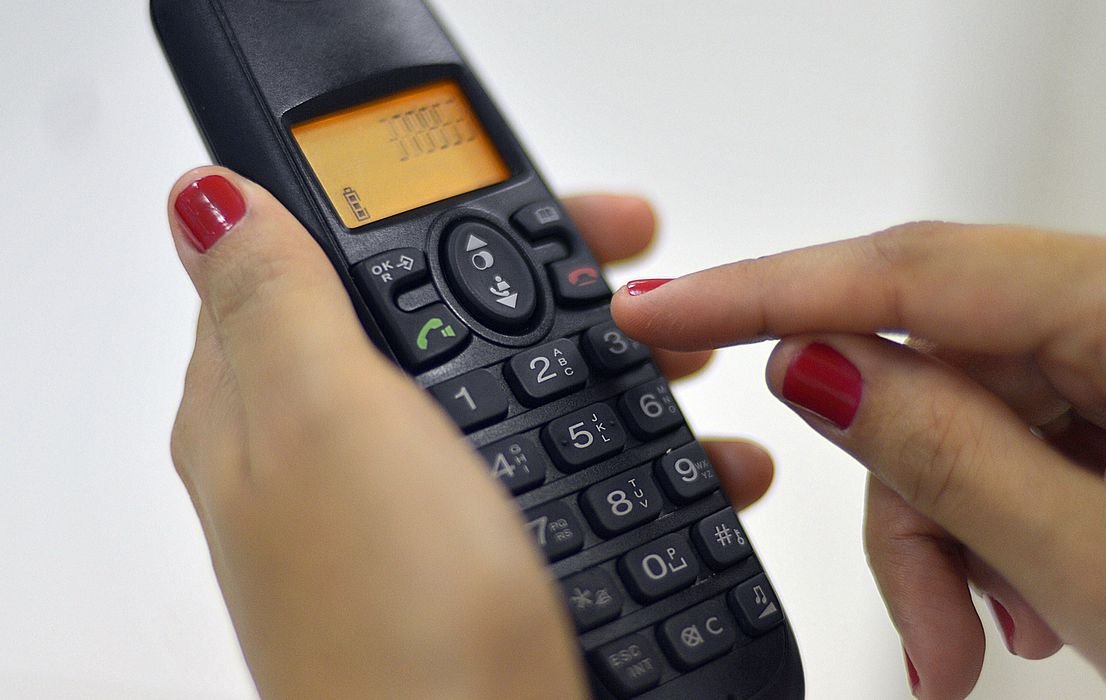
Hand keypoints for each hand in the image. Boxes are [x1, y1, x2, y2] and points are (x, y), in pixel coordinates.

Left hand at [166, 168, 773, 697]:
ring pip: (522, 393)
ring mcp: (421, 510)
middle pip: (450, 319)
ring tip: (692, 364)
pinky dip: (638, 452)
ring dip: (616, 366)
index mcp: (270, 401)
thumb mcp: (323, 422)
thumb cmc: (388, 624)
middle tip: (649, 286)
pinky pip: (565, 471)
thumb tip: (214, 198)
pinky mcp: (486, 561)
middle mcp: (339, 453)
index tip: (564, 212)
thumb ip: (276, 294)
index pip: (349, 256)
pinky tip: (692, 461)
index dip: (450, 214)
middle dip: (559, 288)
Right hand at [613, 223, 1105, 698]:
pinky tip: (1029, 602)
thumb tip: (816, 364)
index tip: (665, 306)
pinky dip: (997, 525)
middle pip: (936, 363)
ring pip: (968, 414)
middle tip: (921, 624)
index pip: (913, 269)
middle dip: (902, 498)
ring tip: (985, 640)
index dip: (767, 287)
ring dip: (951, 532)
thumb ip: (944, 455)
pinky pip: (1020, 438)